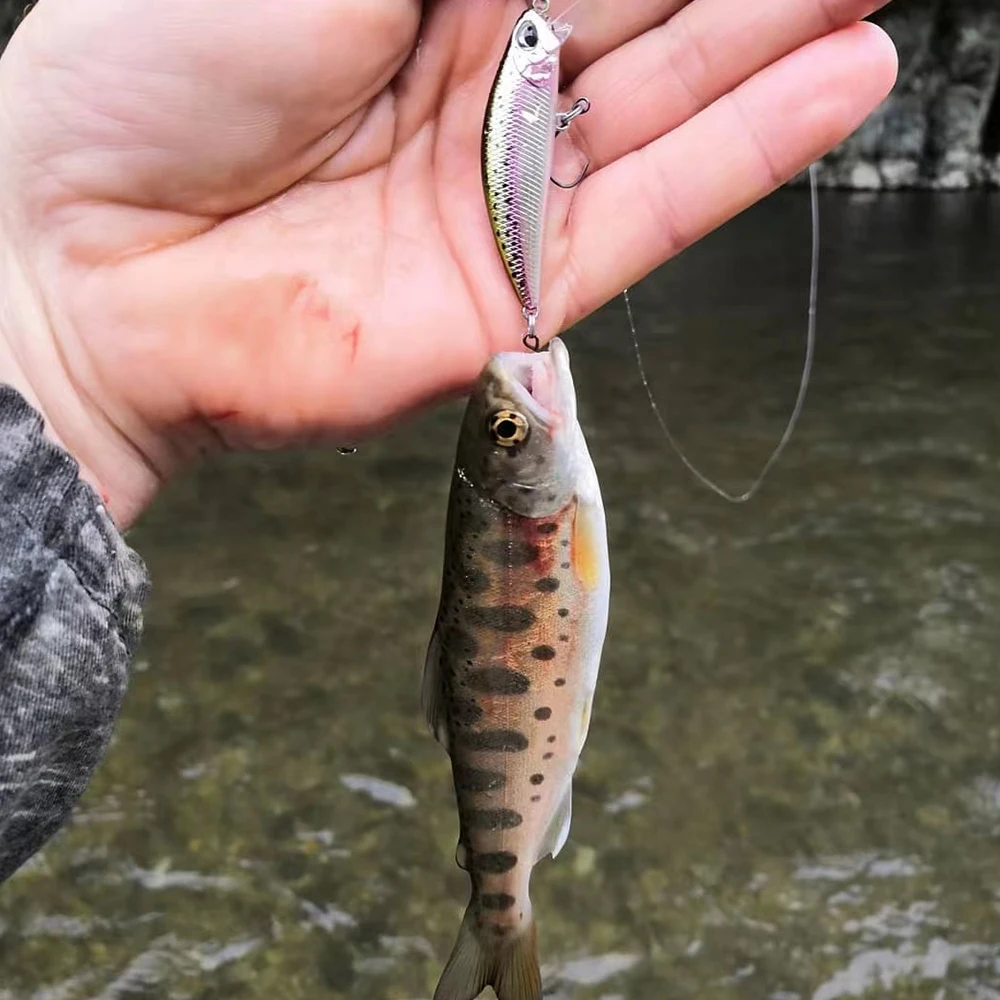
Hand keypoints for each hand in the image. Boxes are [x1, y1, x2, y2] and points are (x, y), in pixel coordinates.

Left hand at [0, 0, 896, 527]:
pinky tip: (838, 85)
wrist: (95, 263)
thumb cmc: (160, 71)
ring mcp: (505, 196)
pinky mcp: (517, 292)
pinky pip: (652, 213)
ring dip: (778, 44)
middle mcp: (478, 90)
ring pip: (668, 107)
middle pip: (643, 13)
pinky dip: (744, 153)